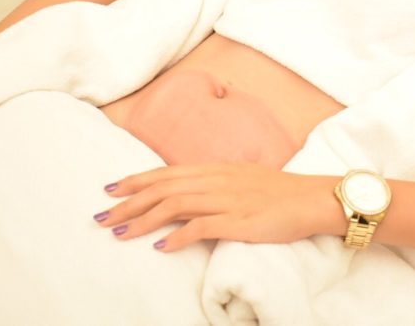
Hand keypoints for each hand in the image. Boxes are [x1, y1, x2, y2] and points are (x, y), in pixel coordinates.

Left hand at [94, 164, 340, 250]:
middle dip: (128, 202)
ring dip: (144, 220)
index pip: (167, 172)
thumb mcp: (242, 179)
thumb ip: (215, 182)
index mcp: (216, 169)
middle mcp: (217, 180)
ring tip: (121, 233)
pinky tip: (161, 246)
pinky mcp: (240, 221)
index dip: (136, 180)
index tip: (110, 189)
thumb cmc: (279, 192)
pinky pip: (202, 227)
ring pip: (175, 205)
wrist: (313, 199)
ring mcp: (228, 200)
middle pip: (163, 187)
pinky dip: (178, 236)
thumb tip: (188, 191)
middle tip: (101, 217)